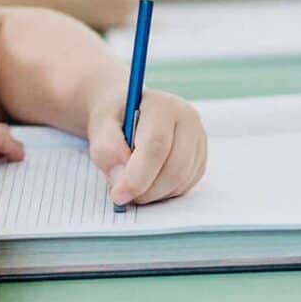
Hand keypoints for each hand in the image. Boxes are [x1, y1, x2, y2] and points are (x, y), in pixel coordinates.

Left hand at [85, 88, 206, 206]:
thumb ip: (106, 149)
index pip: (156, 145)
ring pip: (180, 181)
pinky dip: (163, 193)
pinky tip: (147, 180)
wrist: (128, 113)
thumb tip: (121, 179)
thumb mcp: (101, 125)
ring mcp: (198, 141)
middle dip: (145, 190)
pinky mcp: (200, 159)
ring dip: (153, 194)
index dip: (137, 175)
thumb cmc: (115, 118)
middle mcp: (188, 121)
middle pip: (174, 168)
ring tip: (131, 182)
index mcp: (163, 106)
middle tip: (121, 194)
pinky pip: (184, 187)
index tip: (119, 194)